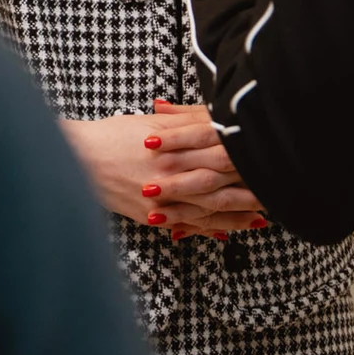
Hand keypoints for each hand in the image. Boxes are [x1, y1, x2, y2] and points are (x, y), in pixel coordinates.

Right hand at [59, 103, 263, 236]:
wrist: (75, 159)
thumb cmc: (110, 135)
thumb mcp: (148, 125)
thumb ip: (182, 125)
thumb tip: (213, 121)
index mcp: (172, 149)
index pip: (219, 154)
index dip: (247, 159)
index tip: (270, 160)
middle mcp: (170, 177)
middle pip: (220, 185)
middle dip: (250, 190)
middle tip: (279, 192)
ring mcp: (162, 201)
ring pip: (208, 210)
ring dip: (238, 214)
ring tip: (264, 216)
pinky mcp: (151, 217)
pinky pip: (187, 226)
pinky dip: (210, 230)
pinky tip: (229, 233)